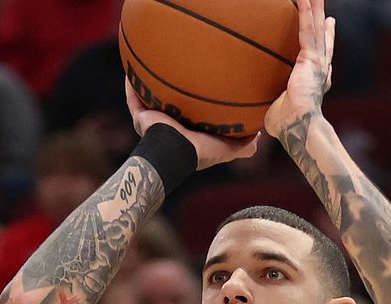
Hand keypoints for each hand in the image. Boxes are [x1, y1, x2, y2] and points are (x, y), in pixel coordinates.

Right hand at [124, 78, 259, 169]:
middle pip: (170, 106)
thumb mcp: (228, 149)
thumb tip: (259, 137)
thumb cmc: (201, 152)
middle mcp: (170, 127)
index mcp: (189, 134)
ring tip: (151, 64)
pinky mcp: (140, 118)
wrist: (176, 152)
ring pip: (149, 100)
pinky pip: (133, 98)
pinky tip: (132, 69)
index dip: (196, 105)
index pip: (193, 117)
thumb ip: (243, 145)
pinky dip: (131, 87)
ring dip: (148, 85)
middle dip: (172, 93)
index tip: (203, 90)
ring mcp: (153, 123)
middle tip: (177, 71)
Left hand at [264, 0, 334, 138]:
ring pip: (315, 28)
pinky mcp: (311, 59)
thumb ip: (269, 105)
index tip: (328, 26)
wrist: (298, 126)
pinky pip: (307, 29)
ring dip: (314, 8)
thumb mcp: (276, 111)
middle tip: (323, 5)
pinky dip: (306, 12)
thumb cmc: (286, 127)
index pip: (321, 55)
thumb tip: (253, 114)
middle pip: (321, 37)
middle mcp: (320, 69)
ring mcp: (317, 62)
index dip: (326, 39)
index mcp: (314, 81)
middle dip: (322, 19)